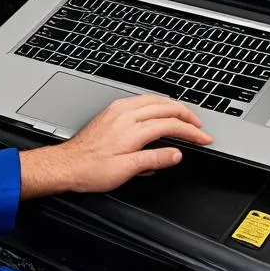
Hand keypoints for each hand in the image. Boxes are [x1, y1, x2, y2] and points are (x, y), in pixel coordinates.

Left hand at [19, 94, 212, 196]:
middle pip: (165, 107)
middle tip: (199, 126)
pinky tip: (157, 108)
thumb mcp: (126, 171)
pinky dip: (156, 103)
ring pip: (153, 100)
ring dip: (172, 106)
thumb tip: (176, 154)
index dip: (191, 132)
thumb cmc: (91, 170)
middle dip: (186, 116)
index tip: (203, 139)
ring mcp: (117, 111)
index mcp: (133, 130)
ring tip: (184, 116)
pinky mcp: (111, 111)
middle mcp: (125, 115)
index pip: (170, 125)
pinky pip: (140, 99)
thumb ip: (154, 159)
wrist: (66, 165)